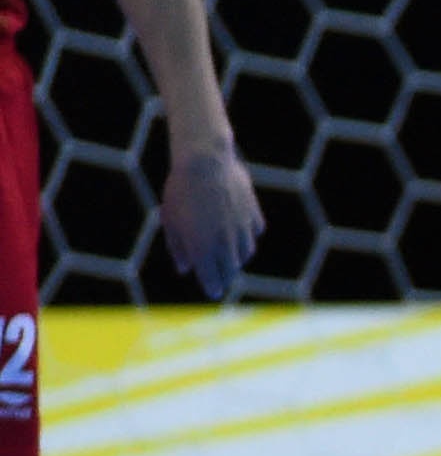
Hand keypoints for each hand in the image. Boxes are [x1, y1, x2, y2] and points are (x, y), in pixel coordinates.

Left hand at [162, 143, 262, 299]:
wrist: (205, 162)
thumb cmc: (180, 191)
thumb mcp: (171, 221)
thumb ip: (178, 247)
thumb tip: (185, 268)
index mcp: (202, 247)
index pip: (211, 277)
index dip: (212, 287)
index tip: (214, 292)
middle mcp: (226, 241)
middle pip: (231, 269)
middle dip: (225, 275)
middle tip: (221, 278)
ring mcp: (242, 227)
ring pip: (246, 252)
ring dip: (238, 257)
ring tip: (231, 256)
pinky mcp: (253, 212)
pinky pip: (254, 231)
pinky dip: (248, 236)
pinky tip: (240, 232)